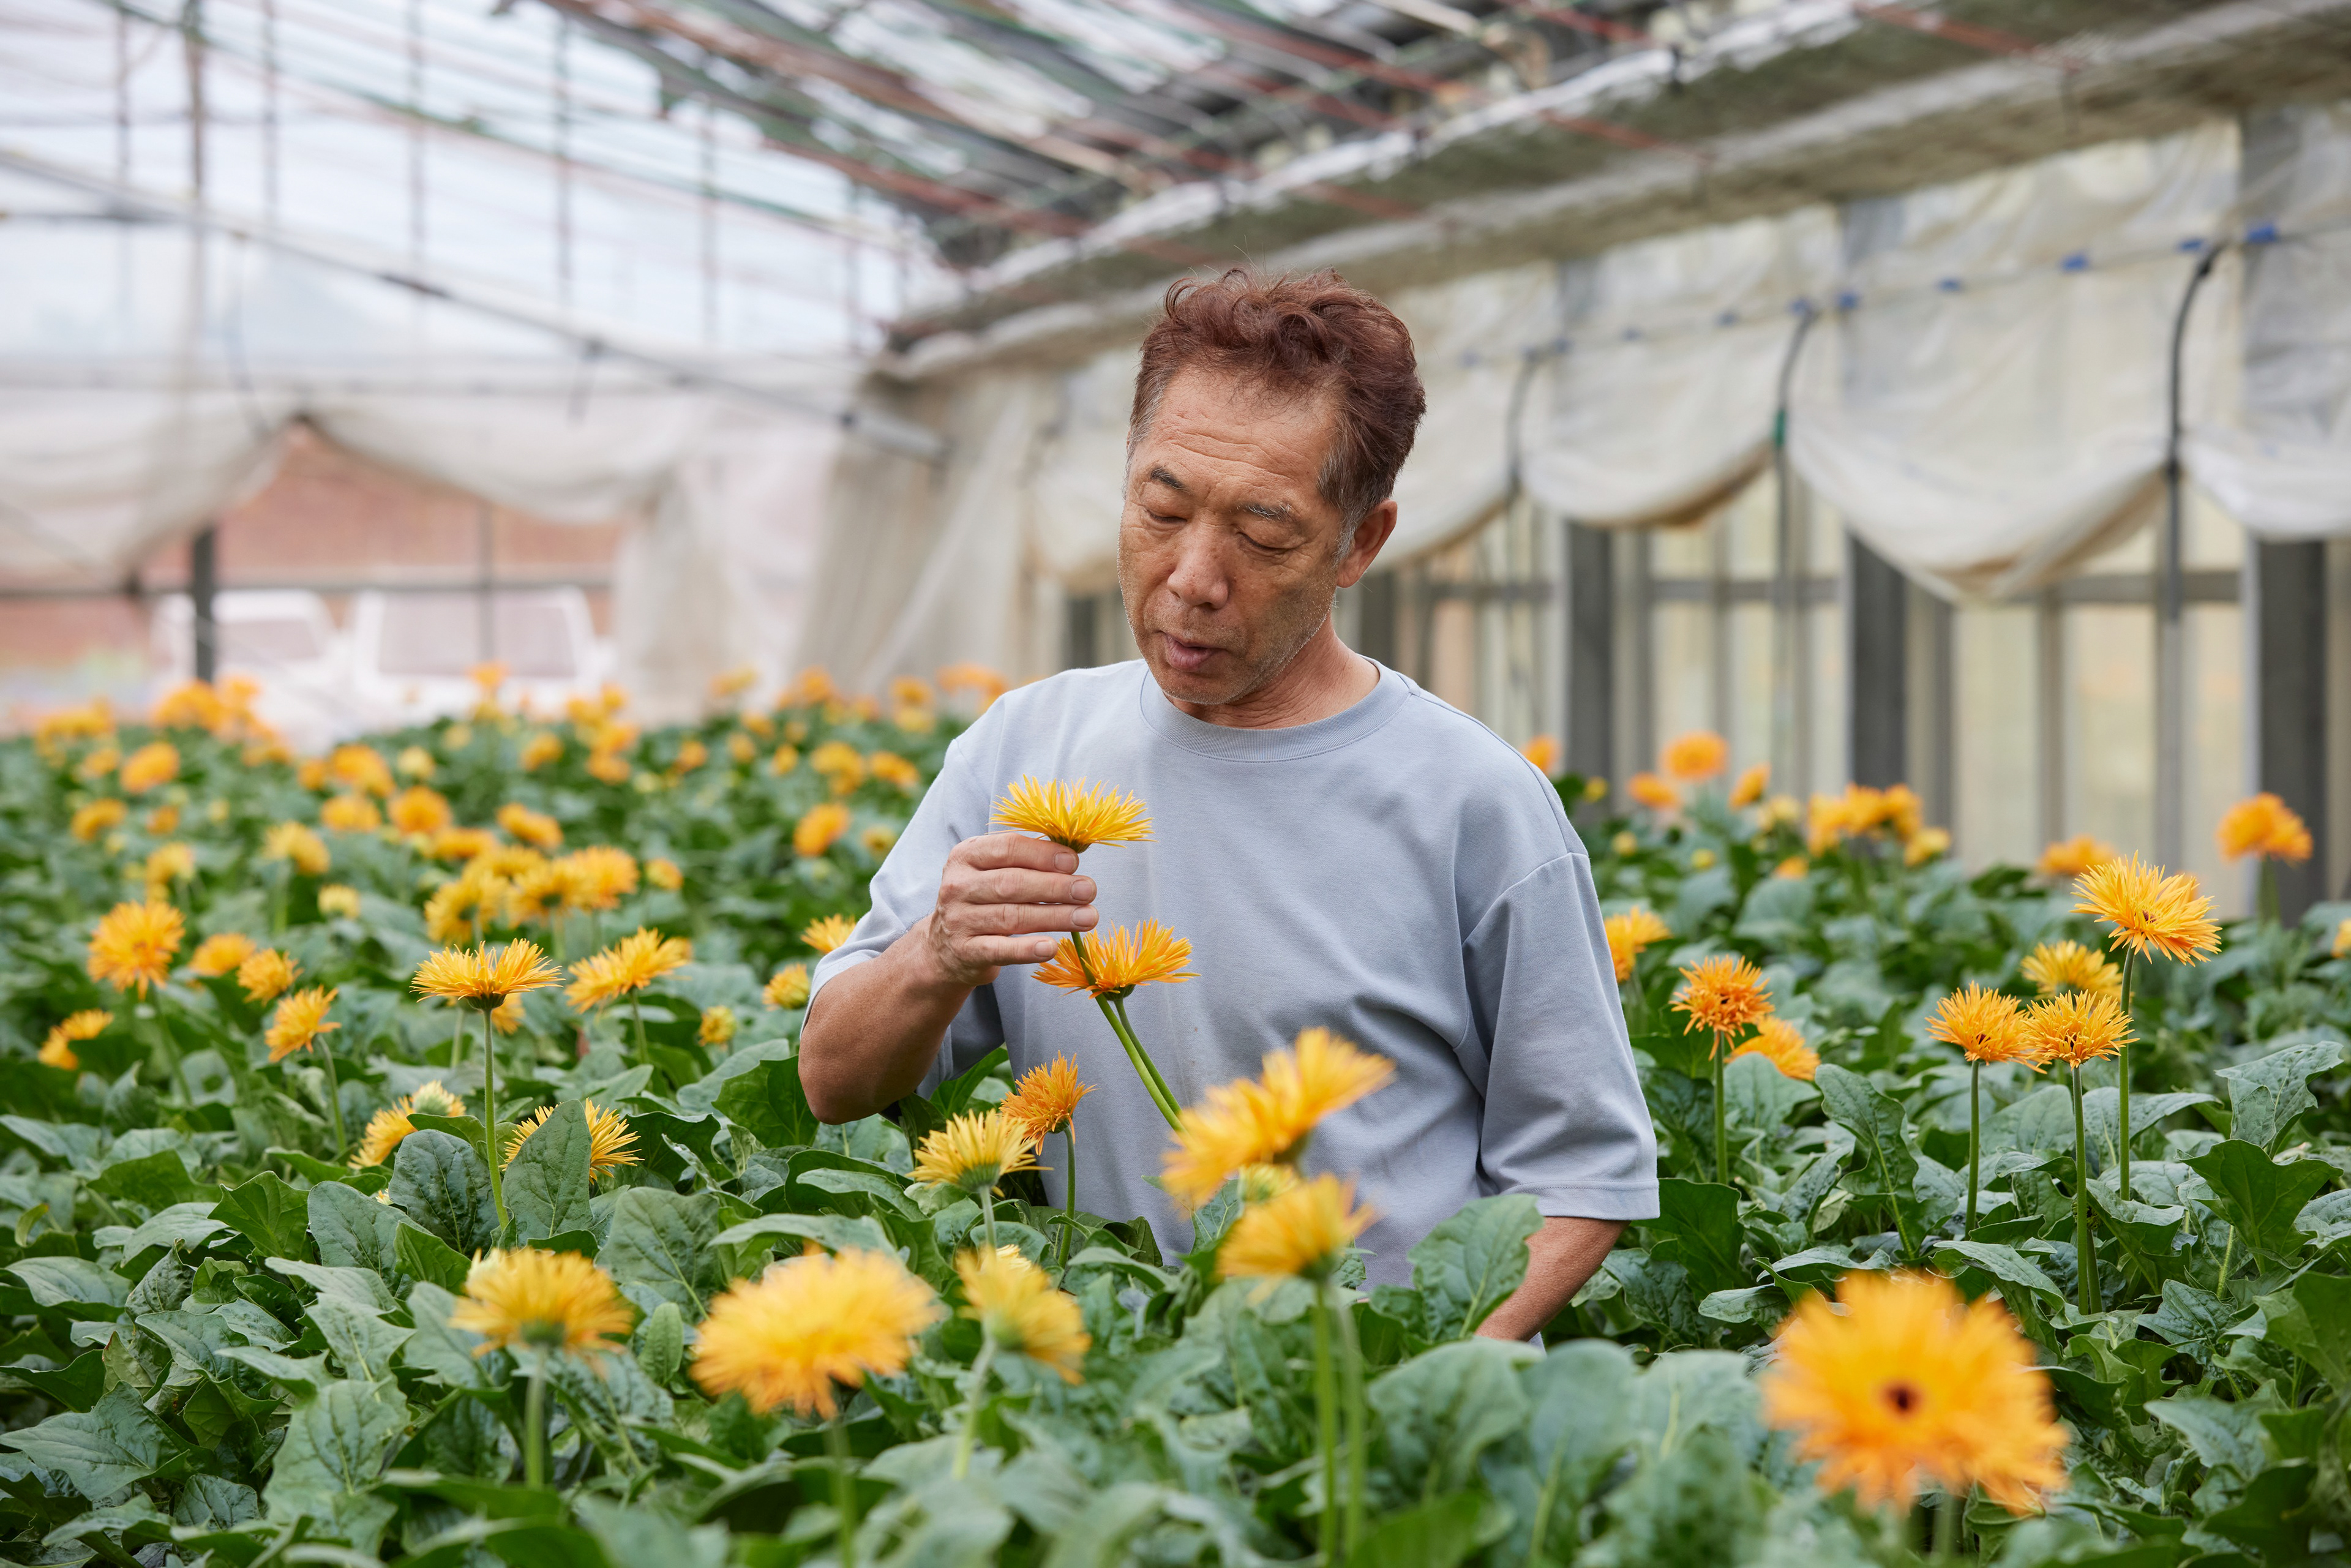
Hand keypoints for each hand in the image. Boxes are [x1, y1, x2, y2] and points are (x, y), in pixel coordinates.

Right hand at [920, 832, 1096, 988]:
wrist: (944, 947)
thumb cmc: (982, 901)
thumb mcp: (993, 872)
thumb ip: (1026, 860)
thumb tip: (1074, 857)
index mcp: (966, 855)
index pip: (1008, 848)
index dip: (1043, 854)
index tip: (1074, 862)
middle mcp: (958, 886)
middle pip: (1012, 883)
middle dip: (1055, 887)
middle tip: (1088, 890)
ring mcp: (958, 920)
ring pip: (1011, 917)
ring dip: (1054, 917)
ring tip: (1087, 917)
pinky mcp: (965, 952)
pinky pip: (1000, 950)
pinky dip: (1027, 949)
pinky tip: (1051, 947)